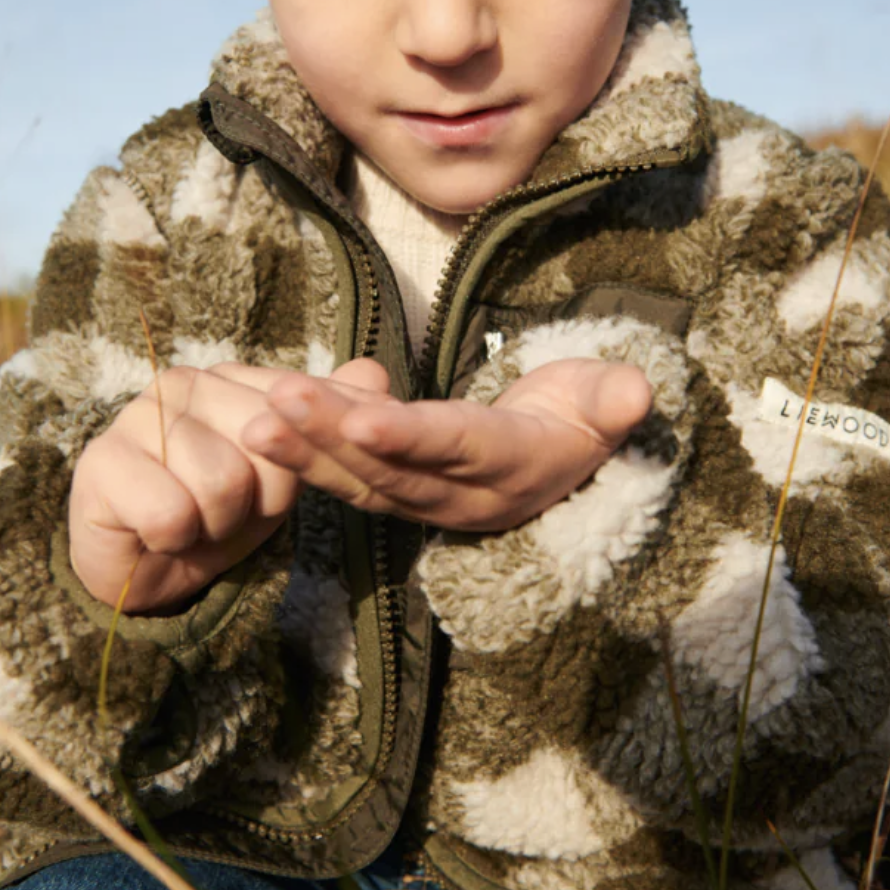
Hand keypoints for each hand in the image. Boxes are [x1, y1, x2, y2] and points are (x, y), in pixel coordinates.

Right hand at [68, 358, 387, 611]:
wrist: (143, 566)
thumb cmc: (215, 514)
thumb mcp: (282, 474)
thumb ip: (327, 422)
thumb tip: (374, 372)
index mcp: (230, 378)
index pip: (299, 421)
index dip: (288, 478)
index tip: (257, 493)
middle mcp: (183, 382)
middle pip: (266, 454)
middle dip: (252, 504)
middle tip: (217, 511)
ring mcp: (136, 416)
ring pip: (222, 485)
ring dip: (211, 524)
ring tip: (189, 519)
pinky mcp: (101, 463)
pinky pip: (172, 514)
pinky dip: (172, 539)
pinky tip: (155, 530)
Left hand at [241, 358, 651, 531]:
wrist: (564, 464)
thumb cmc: (582, 415)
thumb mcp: (606, 404)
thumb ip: (613, 399)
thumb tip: (637, 389)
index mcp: (511, 465)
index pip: (453, 448)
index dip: (408, 437)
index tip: (360, 419)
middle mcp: (461, 493)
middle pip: (389, 468)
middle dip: (330, 438)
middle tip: (277, 403)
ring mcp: (425, 500)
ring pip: (356, 479)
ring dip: (303, 452)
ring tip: (252, 421)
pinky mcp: (396, 494)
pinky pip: (344, 479)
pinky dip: (303, 456)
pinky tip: (258, 424)